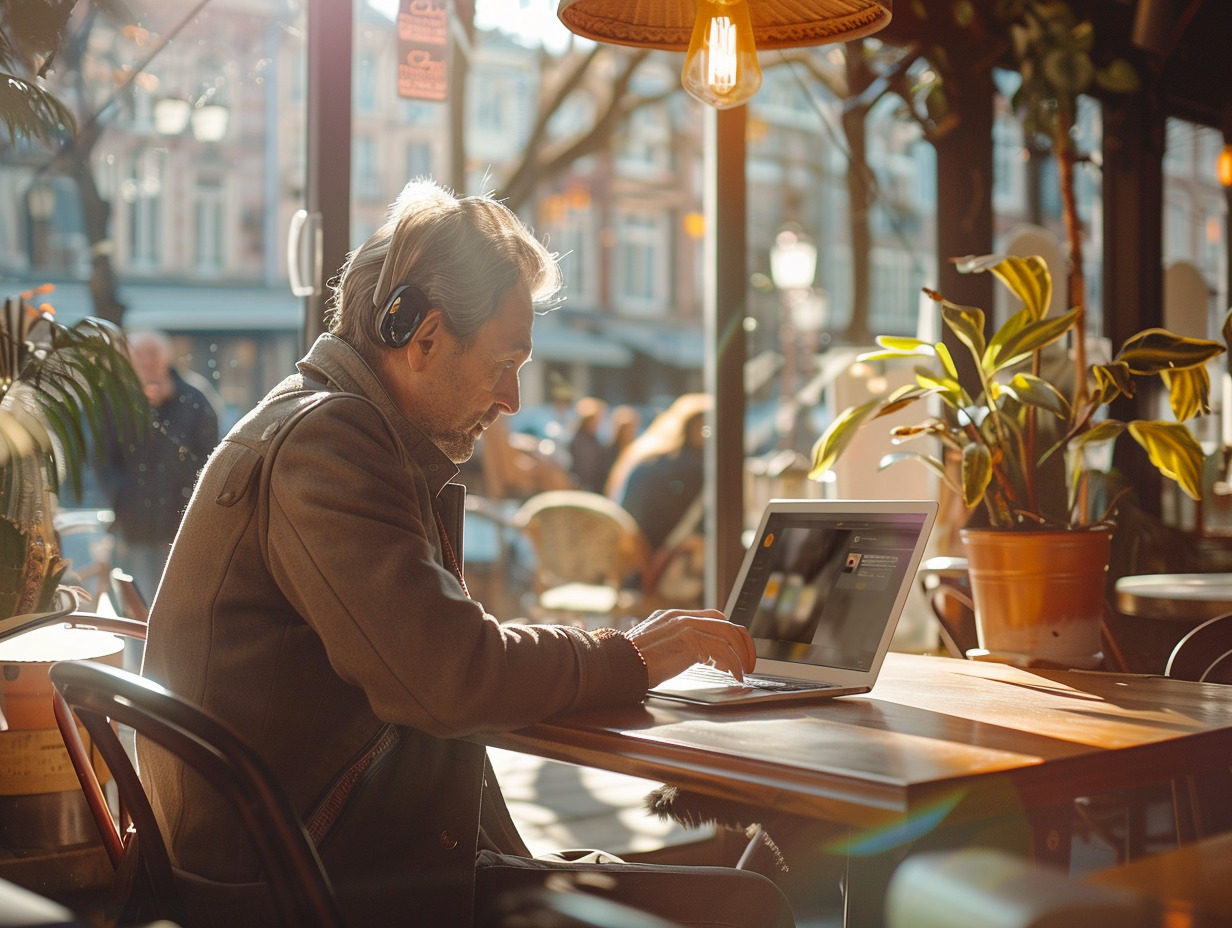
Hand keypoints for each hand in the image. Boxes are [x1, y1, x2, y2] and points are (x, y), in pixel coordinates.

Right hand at [624, 609, 755, 686]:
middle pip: (724, 622)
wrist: (613, 664)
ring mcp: (684, 625)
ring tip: (744, 671)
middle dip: (741, 642)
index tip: (734, 651)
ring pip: (728, 634)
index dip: (727, 634)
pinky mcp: (689, 640)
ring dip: (741, 655)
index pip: (710, 617)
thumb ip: (669, 646)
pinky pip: (723, 650)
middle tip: (747, 661)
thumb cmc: (626, 663)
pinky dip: (733, 664)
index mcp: (671, 617)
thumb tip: (683, 657)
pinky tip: (734, 676)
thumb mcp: (650, 648)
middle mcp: (680, 616)